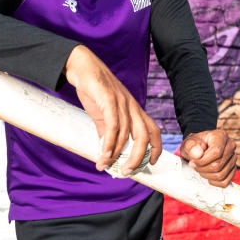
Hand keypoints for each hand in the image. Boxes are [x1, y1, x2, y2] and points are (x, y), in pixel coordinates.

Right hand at [64, 45, 161, 174]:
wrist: (82, 67)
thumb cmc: (95, 90)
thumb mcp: (103, 114)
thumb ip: (106, 132)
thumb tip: (105, 151)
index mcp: (134, 110)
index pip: (153, 130)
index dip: (156, 148)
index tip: (151, 163)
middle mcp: (132, 106)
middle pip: (144, 135)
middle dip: (138, 157)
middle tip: (126, 172)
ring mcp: (122, 102)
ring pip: (126, 132)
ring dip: (116, 153)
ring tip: (106, 165)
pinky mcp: (109, 98)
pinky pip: (113, 124)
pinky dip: (109, 142)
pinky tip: (103, 153)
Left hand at [180, 129, 236, 187]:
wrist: (199, 148)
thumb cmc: (194, 145)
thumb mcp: (188, 142)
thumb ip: (191, 146)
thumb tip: (198, 154)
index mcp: (221, 136)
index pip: (217, 152)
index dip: (203, 161)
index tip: (192, 162)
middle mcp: (230, 146)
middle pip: (218, 165)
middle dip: (202, 169)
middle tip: (195, 166)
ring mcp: (233, 158)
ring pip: (221, 175)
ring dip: (207, 175)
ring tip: (200, 169)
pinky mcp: (233, 169)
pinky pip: (225, 181)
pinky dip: (214, 182)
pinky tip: (208, 175)